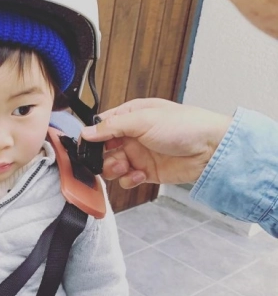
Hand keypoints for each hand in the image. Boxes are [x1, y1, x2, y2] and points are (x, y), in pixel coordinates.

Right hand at [80, 98, 231, 188]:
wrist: (211, 150)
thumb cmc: (185, 125)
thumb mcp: (143, 120)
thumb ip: (112, 127)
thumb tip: (86, 132)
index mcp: (131, 116)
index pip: (102, 126)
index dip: (91, 137)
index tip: (85, 147)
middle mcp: (132, 135)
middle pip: (103, 149)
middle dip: (101, 157)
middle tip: (107, 159)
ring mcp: (139, 154)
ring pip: (112, 166)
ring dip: (114, 169)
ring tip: (125, 167)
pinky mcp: (146, 172)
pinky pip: (126, 179)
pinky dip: (128, 179)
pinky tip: (138, 175)